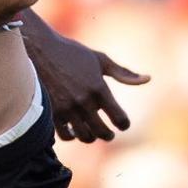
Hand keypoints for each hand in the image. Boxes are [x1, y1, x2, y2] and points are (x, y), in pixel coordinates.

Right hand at [21, 15, 148, 141]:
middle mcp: (84, 101)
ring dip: (91, 136)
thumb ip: (123, 73)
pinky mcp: (52, 113)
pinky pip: (66, 136)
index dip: (123, 124)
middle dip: (108, 135)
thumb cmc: (72, 53)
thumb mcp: (100, 60)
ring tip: (91, 131)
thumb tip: (148, 79)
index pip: (120, 119)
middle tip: (108, 133)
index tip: (122, 124)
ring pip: (85, 136)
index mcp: (99, 88)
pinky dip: (72, 136)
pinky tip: (73, 130)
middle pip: (103, 132)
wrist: (39, 50)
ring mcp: (67, 109)